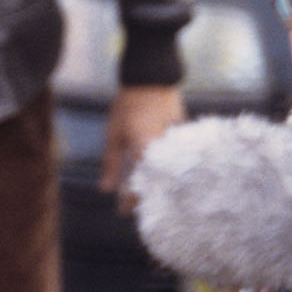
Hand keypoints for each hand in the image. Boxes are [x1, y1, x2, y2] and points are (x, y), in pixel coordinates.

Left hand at [100, 83, 185, 213]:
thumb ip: (111, 163)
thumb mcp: (113, 135)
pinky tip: (161, 179)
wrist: (152, 79)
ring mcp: (179, 146)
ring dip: (159, 187)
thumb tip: (105, 190)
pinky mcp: (186, 140)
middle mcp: (166, 152)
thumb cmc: (127, 106)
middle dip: (148, 199)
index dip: (131, 202)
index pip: (140, 187)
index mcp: (146, 151)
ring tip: (149, 196)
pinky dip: (168, 172)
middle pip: (159, 186)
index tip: (123, 211)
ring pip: (170, 176)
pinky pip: (178, 163)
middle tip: (136, 207)